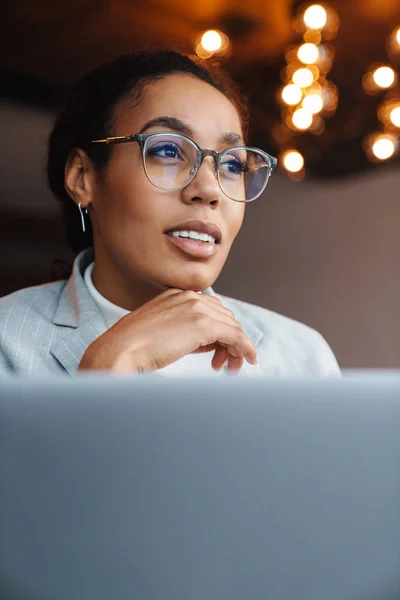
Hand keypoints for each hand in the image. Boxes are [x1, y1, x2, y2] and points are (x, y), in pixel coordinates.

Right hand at [78, 289, 256, 373]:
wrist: (119, 350)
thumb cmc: (132, 347)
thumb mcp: (160, 331)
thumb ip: (184, 331)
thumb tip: (208, 344)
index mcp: (176, 295)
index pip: (210, 309)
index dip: (218, 331)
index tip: (216, 352)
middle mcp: (189, 296)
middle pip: (224, 317)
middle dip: (229, 341)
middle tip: (224, 364)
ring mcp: (197, 308)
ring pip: (232, 326)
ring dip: (236, 348)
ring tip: (230, 368)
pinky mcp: (204, 324)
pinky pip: (236, 335)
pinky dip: (245, 348)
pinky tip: (247, 361)